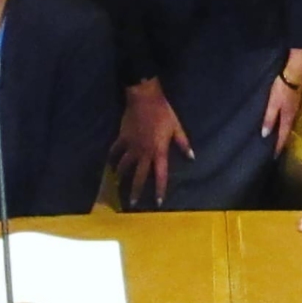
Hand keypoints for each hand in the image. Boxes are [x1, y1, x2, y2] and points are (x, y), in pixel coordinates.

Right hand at [109, 77, 192, 207]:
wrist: (144, 99)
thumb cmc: (163, 112)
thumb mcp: (177, 127)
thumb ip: (183, 143)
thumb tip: (192, 157)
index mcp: (159, 151)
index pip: (160, 174)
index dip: (159, 189)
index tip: (158, 202)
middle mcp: (144, 152)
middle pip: (139, 175)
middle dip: (135, 190)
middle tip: (131, 204)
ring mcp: (131, 146)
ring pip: (124, 166)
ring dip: (121, 176)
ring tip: (118, 184)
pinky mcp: (122, 138)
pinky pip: (115, 151)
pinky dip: (112, 158)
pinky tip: (110, 164)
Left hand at [261, 75, 301, 155]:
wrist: (298, 71)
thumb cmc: (283, 88)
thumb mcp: (274, 103)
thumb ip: (270, 118)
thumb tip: (265, 135)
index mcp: (288, 117)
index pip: (283, 135)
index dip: (278, 146)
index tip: (274, 156)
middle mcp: (295, 114)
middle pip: (289, 130)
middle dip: (283, 139)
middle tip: (277, 148)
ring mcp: (298, 106)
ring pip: (292, 122)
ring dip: (286, 129)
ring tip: (279, 135)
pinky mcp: (299, 98)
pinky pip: (293, 114)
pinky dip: (288, 119)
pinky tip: (284, 117)